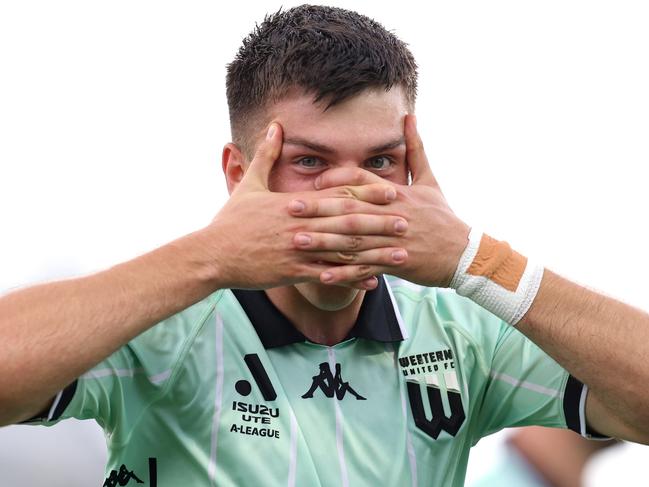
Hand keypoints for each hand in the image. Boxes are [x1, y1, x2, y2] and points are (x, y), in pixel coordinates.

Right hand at [204, 122, 409, 289]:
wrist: (212, 254)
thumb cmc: (231, 220)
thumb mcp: (248, 184)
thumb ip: (266, 155)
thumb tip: (275, 125)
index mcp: (294, 203)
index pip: (337, 196)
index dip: (366, 193)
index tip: (392, 191)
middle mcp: (301, 226)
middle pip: (347, 223)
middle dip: (379, 222)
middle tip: (407, 222)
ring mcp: (299, 251)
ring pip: (343, 251)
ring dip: (373, 253)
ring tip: (399, 254)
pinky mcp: (293, 273)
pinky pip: (328, 276)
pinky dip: (351, 279)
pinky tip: (372, 281)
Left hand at [288, 115, 469, 287]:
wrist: (464, 253)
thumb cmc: (443, 216)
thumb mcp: (431, 180)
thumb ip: (416, 149)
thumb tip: (409, 117)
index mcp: (397, 193)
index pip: (363, 181)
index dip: (337, 180)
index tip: (313, 183)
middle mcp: (391, 215)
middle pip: (350, 210)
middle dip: (318, 209)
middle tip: (290, 208)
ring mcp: (392, 241)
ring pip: (353, 241)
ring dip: (323, 242)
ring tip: (297, 242)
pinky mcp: (395, 263)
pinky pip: (365, 269)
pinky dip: (344, 274)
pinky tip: (322, 276)